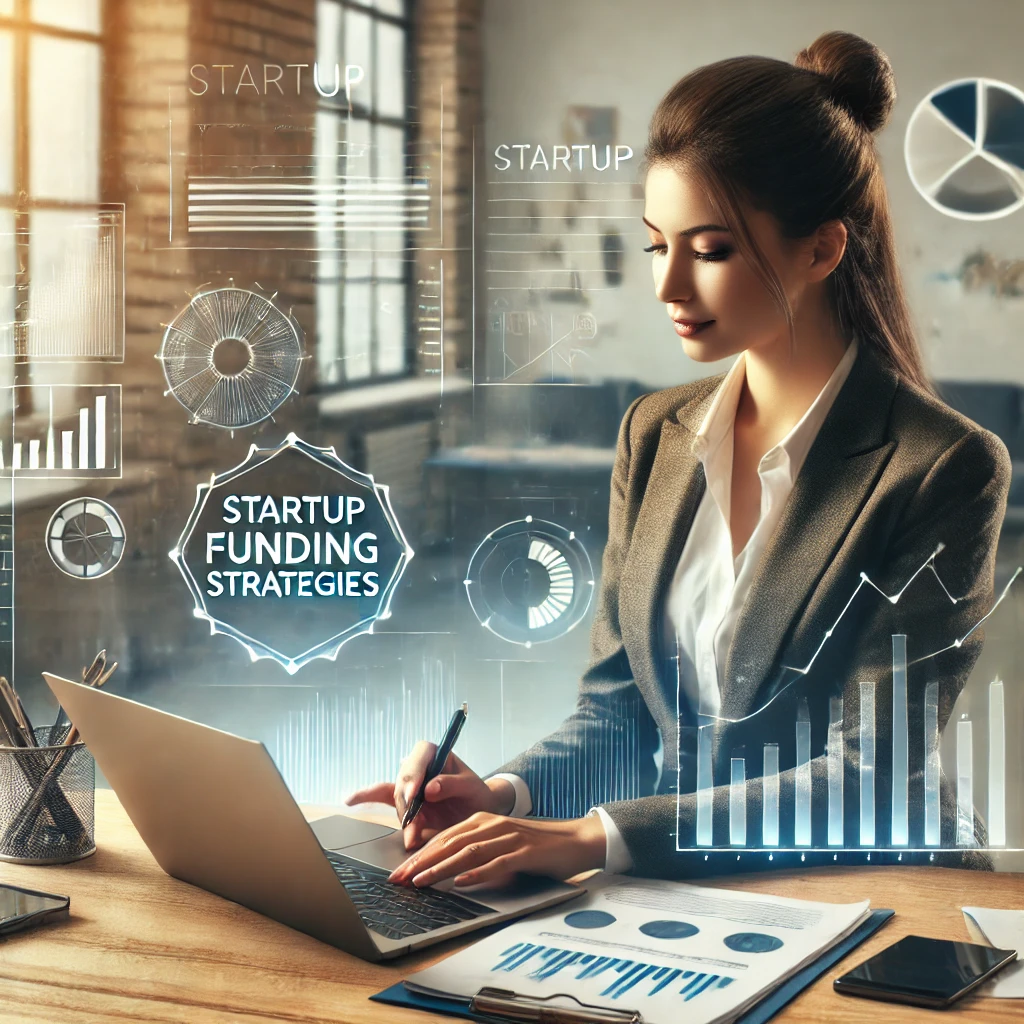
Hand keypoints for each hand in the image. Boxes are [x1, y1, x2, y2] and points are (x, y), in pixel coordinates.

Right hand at [345, 742, 515, 850]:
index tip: (417, 791)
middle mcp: (420, 766)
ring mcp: (410, 784)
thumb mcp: (471, 787)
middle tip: (413, 818)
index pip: (422, 753)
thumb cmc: (476, 794)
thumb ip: (452, 784)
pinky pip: (381, 796)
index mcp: (437, 754)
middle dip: (407, 799)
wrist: (478, 811)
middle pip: (405, 777)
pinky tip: (351, 799)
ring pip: (397, 796)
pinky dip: (367, 798)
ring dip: (404, 816)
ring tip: (412, 836)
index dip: (416, 770)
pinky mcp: (405, 801)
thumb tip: (429, 788)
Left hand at [387, 811, 606, 888]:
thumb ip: (476, 850)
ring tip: (422, 881)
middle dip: (422, 861)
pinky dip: (477, 873)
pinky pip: (497, 862)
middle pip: (450, 842)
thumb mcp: (500, 843)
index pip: (444, 837)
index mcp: (483, 820)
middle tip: (400, 879)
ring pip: (468, 851)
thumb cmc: (534, 846)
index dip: (420, 854)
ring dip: (442, 867)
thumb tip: (445, 868)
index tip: (399, 871)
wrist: (575, 840)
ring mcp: (509, 837)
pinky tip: (461, 882)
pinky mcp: (525, 852)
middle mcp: (493, 824)